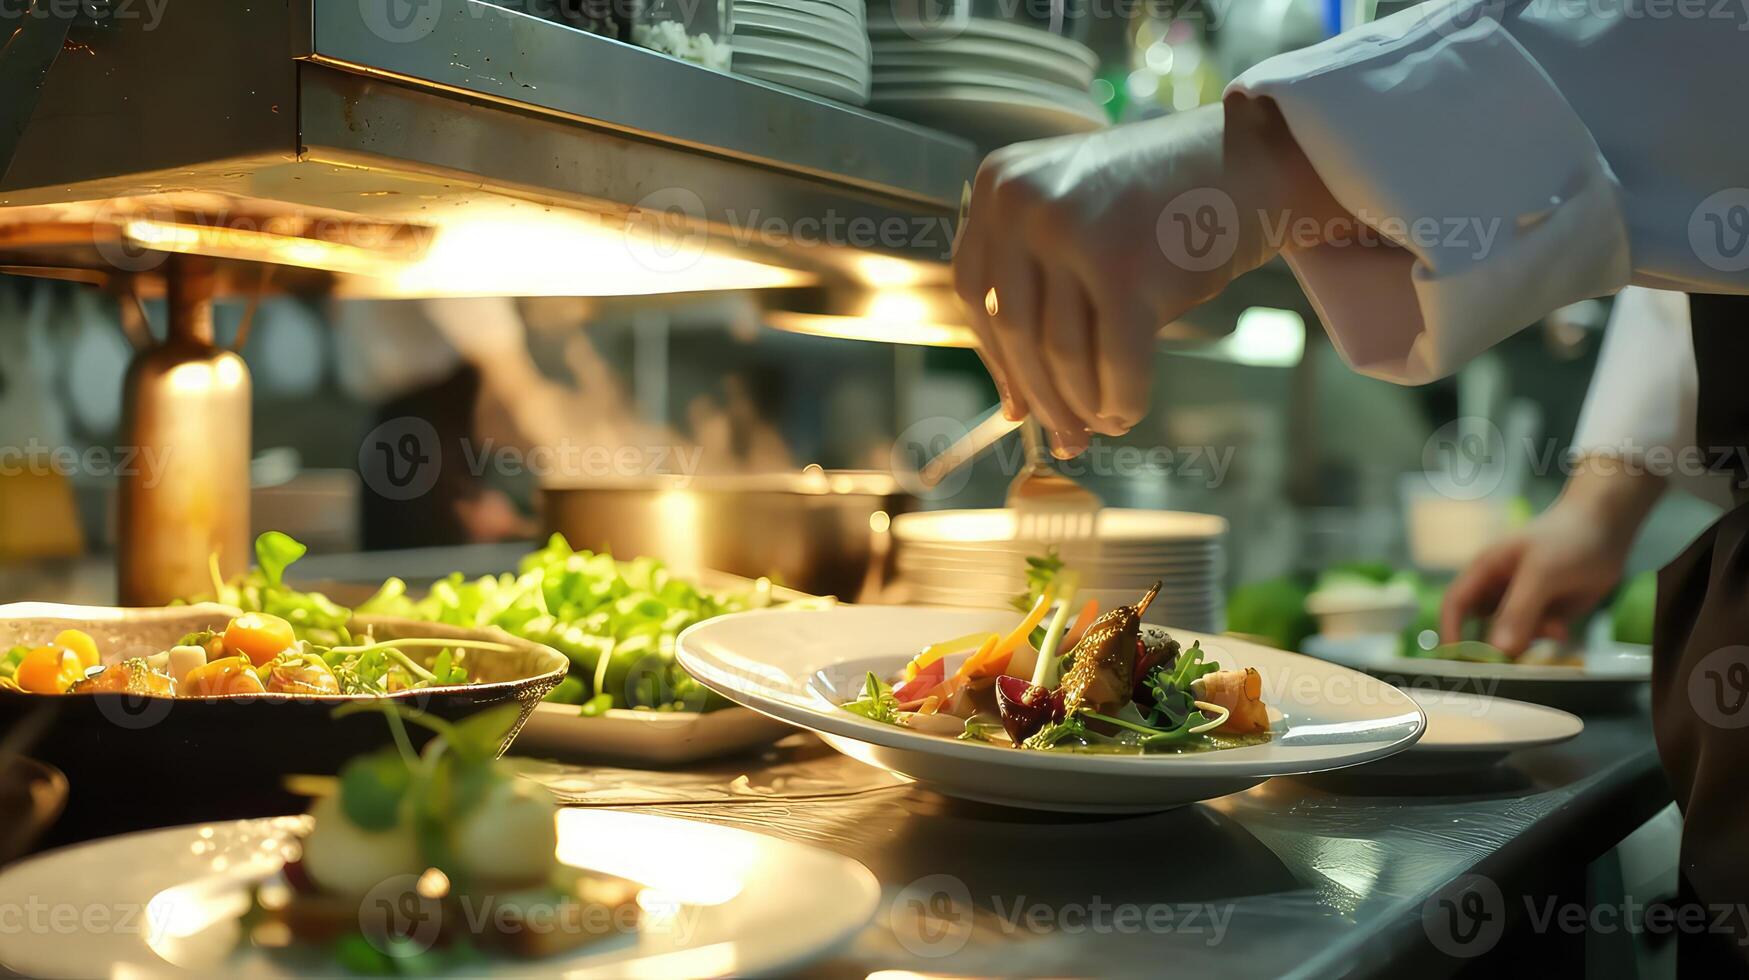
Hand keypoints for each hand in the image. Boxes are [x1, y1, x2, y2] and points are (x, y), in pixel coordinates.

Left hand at [951, 96, 1342, 456]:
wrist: (1250, 159)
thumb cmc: (1162, 200)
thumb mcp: (1074, 211)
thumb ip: (1038, 281)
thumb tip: (1020, 402)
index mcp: (1001, 185)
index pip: (975, 291)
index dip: (994, 357)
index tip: (1015, 404)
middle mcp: (1025, 203)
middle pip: (1015, 328)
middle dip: (1042, 396)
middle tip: (1064, 437)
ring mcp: (1074, 232)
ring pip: (1062, 352)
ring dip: (1082, 404)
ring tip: (1101, 426)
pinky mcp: (1125, 270)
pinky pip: (1114, 362)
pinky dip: (1122, 398)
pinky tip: (1128, 413)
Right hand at [1439, 463, 1663, 654]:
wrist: (1609, 528)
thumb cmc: (1567, 539)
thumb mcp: (1541, 573)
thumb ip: (1519, 611)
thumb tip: (1498, 650)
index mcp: (1485, 572)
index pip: (1455, 605)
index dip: (1451, 632)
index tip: (1458, 662)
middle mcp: (1497, 590)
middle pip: (1479, 627)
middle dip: (1492, 647)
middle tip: (1509, 666)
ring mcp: (1521, 603)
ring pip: (1510, 636)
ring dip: (1527, 641)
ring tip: (1554, 630)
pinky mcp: (1544, 613)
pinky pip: (1535, 636)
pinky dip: (1545, 638)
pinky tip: (1563, 630)